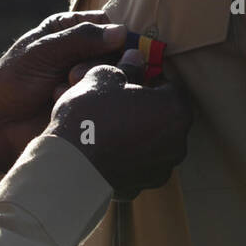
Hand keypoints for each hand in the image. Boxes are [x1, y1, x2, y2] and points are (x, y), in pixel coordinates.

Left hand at [0, 11, 127, 171]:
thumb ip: (80, 38)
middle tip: (73, 74)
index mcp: (70, 30)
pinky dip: (94, 100)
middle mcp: (84, 53)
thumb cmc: (13, 81)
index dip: (111, 35)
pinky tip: (71, 104)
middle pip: (117, 51)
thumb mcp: (43, 51)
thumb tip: (122, 33)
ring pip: (117, 74)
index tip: (104, 47)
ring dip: (95, 80)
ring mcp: (90, 80)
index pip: (107, 25)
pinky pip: (110, 100)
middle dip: (99, 61)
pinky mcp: (92, 105)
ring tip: (68, 88)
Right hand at [48, 49, 192, 199]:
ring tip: (109, 125)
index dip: (151, 80)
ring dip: (138, 133)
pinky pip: (138, 165)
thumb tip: (136, 58)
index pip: (172, 88)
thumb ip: (127, 67)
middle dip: (146, 108)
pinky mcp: (142, 187)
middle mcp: (177, 143)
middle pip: (165, 117)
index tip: (132, 79)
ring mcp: (161, 169)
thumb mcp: (105, 77)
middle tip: (119, 101)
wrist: (68, 167)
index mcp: (175, 111)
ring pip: (153, 143)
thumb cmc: (90, 116)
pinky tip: (104, 148)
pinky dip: (127, 156)